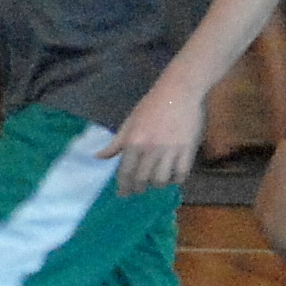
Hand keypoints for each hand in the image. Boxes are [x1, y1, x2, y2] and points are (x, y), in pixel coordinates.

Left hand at [107, 76, 207, 195]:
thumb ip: (116, 143)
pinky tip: (173, 177)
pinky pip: (181, 174)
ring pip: (161, 180)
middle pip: (142, 179)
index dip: (123, 187)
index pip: (125, 172)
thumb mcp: (129, 122)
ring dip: (157, 185)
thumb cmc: (152, 105)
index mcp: (133, 141)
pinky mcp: (187, 150)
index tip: (123, 194)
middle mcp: (150, 149)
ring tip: (156, 182)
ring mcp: (170, 150)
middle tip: (139, 190)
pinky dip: (176, 179)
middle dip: (139, 188)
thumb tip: (98, 157)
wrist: (180, 91)